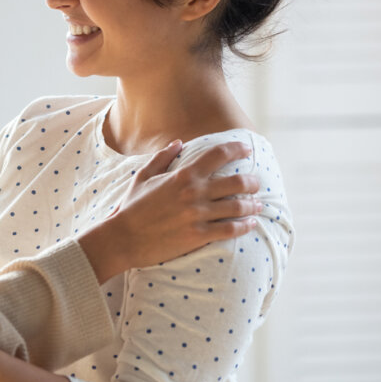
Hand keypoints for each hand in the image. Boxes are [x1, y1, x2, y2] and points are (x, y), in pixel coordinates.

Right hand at [76, 140, 260, 281]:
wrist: (123, 238)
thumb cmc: (132, 207)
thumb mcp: (143, 177)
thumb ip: (162, 158)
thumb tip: (178, 143)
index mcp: (182, 175)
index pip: (218, 155)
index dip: (237, 149)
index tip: (247, 148)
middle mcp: (194, 193)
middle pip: (236, 182)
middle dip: (252, 181)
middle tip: (257, 183)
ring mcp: (197, 215)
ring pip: (237, 207)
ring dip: (252, 205)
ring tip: (258, 204)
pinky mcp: (198, 236)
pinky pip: (230, 230)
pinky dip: (245, 226)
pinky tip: (250, 224)